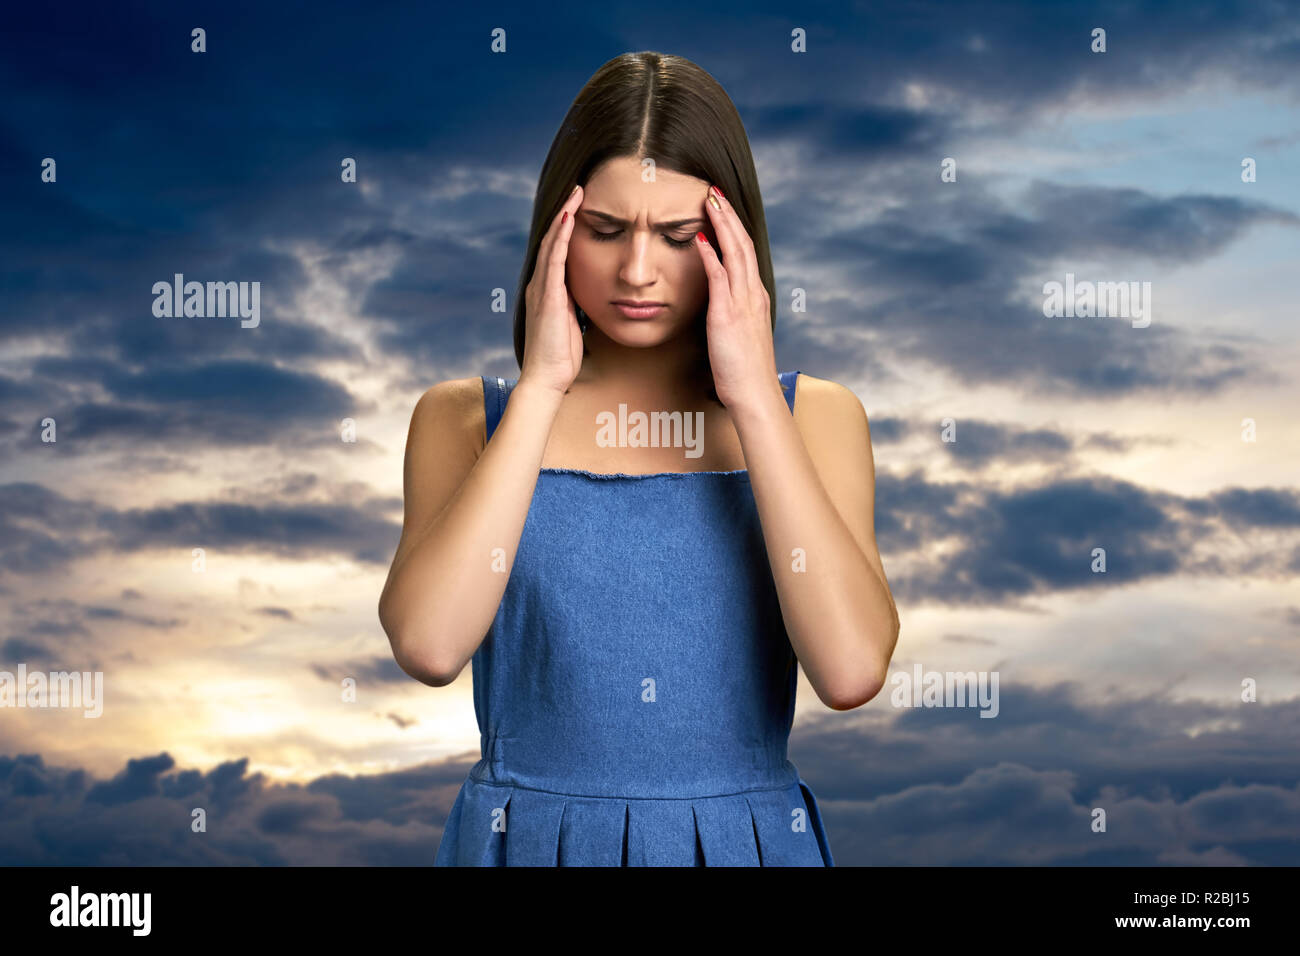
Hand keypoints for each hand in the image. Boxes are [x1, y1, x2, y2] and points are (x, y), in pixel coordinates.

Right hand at [519, 185, 585, 394]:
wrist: (546, 379)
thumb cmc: (561, 357)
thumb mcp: (572, 324)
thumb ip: (575, 307)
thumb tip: (587, 296)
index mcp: (547, 291)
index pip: (556, 251)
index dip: (567, 227)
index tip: (580, 206)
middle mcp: (540, 284)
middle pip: (552, 240)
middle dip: (565, 213)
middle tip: (578, 188)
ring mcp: (541, 288)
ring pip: (551, 243)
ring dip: (564, 216)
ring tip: (576, 193)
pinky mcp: (548, 295)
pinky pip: (554, 258)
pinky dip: (561, 236)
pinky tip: (569, 218)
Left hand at [694, 185, 778, 411]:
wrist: (755, 394)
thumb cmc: (744, 371)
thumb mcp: (739, 335)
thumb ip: (732, 313)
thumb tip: (720, 302)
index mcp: (755, 297)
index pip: (745, 252)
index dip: (733, 227)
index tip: (721, 207)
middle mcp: (752, 294)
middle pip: (742, 244)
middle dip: (728, 215)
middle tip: (713, 190)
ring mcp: (742, 303)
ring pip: (735, 253)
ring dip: (721, 225)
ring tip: (709, 201)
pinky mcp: (728, 315)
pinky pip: (720, 278)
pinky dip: (711, 256)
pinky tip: (700, 239)